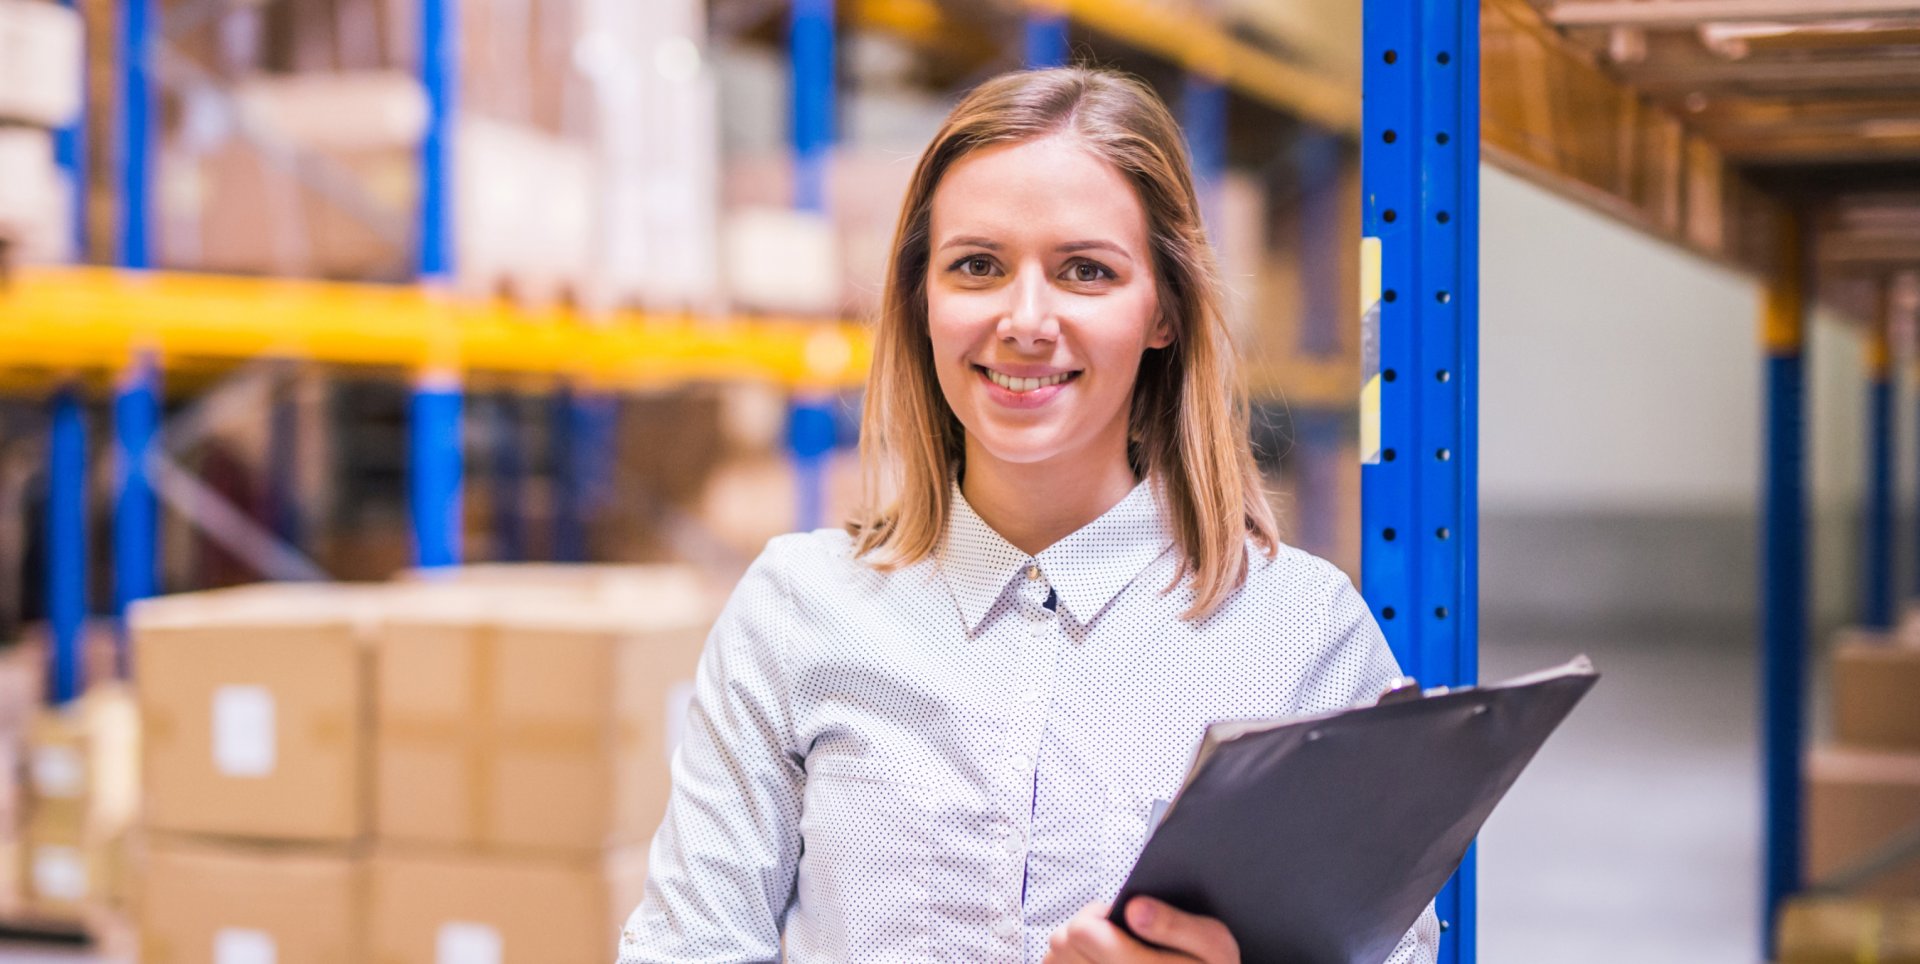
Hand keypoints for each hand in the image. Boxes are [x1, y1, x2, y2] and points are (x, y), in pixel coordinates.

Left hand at [1042, 897, 1239, 963]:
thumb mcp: (1214, 945)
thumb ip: (1177, 924)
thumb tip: (1134, 908)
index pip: (1082, 931)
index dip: (1099, 915)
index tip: (1124, 917)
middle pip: (1063, 941)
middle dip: (1087, 929)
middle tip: (1120, 936)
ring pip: (1055, 957)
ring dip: (1076, 949)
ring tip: (1111, 953)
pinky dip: (1073, 963)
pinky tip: (1100, 963)